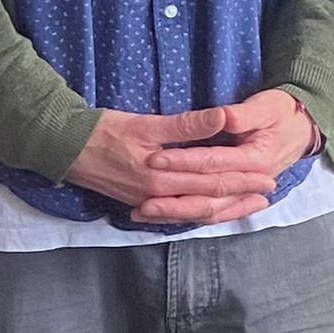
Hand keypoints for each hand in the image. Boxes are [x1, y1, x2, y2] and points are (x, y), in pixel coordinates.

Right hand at [67, 89, 317, 228]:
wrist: (64, 149)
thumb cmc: (104, 130)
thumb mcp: (146, 123)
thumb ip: (187, 125)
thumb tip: (223, 118)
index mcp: (164, 175)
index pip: (214, 179)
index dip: (243, 178)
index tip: (268, 175)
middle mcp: (160, 196)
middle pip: (210, 198)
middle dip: (241, 195)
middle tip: (269, 191)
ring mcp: (149, 203)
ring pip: (195, 211)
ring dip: (224, 209)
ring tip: (247, 205)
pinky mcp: (140, 203)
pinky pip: (178, 214)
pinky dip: (198, 213)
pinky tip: (210, 210)